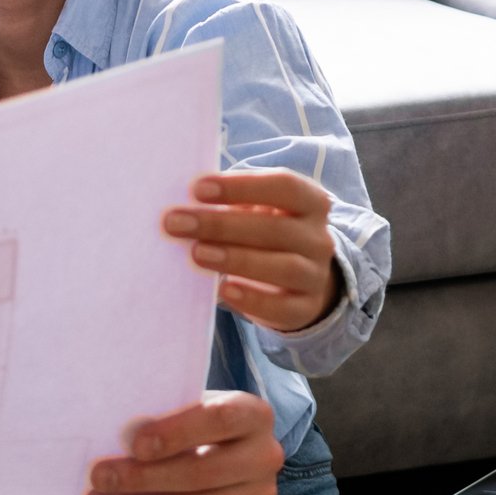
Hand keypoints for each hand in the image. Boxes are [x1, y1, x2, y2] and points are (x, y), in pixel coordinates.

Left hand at [86, 389, 281, 494]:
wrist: (225, 463)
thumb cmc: (193, 431)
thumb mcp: (183, 413)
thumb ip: (163, 420)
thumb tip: (119, 442)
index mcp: (253, 414)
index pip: (220, 420)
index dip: (177, 432)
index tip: (135, 445)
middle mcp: (266, 455)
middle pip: (203, 472)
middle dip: (144, 478)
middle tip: (100, 479)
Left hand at [168, 168, 340, 335]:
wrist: (297, 281)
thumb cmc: (265, 235)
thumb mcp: (257, 211)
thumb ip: (230, 204)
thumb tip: (184, 205)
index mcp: (310, 202)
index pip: (284, 186)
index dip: (241, 186)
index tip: (197, 189)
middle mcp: (318, 238)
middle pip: (275, 228)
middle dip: (222, 225)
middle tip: (177, 223)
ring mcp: (315, 275)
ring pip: (283, 267)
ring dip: (236, 259)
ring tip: (197, 254)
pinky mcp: (304, 308)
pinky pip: (282, 306)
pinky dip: (252, 299)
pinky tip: (224, 289)